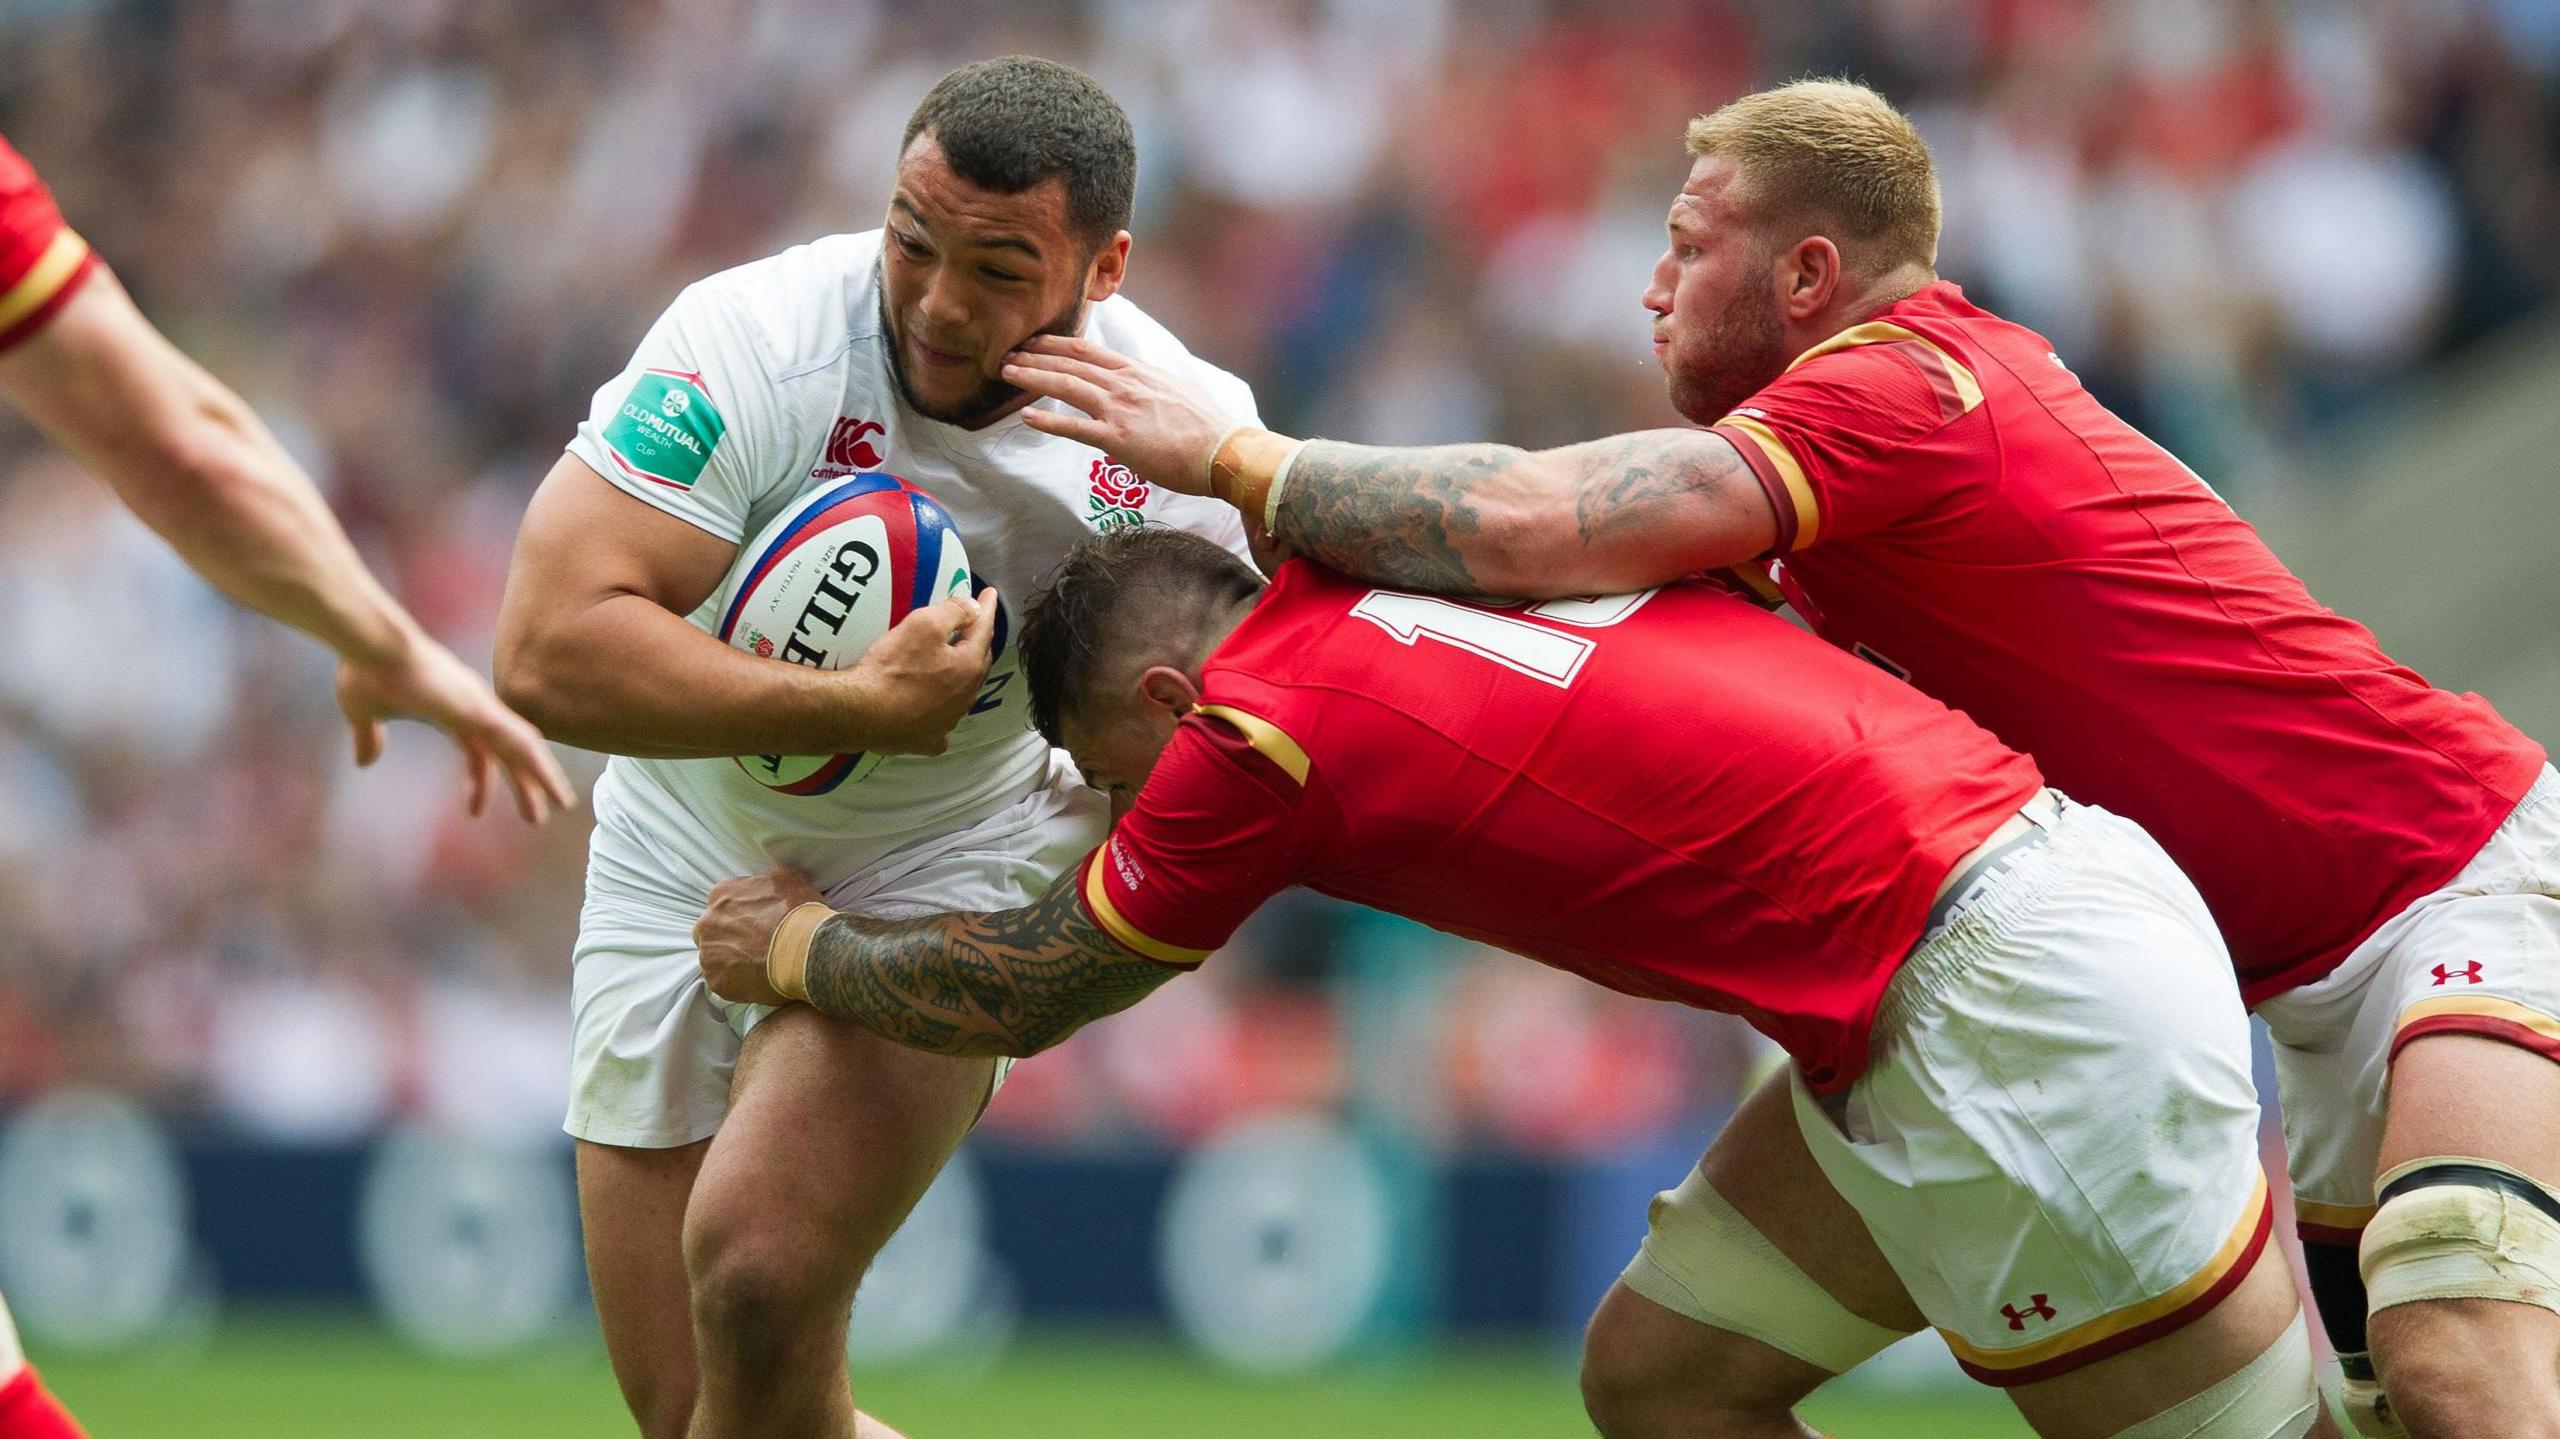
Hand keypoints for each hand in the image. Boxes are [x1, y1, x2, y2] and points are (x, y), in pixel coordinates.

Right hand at [336, 626, 576, 822]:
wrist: (370, 643)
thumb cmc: (365, 670)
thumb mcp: (363, 715)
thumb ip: (368, 738)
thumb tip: (364, 763)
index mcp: (449, 711)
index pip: (476, 752)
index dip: (479, 782)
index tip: (475, 812)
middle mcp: (472, 708)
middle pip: (508, 753)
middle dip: (525, 784)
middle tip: (539, 818)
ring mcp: (478, 706)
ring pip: (522, 748)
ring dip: (542, 777)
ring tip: (563, 805)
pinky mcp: (478, 708)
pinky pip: (516, 739)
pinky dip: (536, 760)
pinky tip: (550, 781)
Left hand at [695, 866, 827, 1004]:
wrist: (806, 952)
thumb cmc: (798, 914)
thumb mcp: (790, 878)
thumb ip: (770, 878)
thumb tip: (771, 881)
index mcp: (721, 894)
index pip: (724, 901)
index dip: (743, 911)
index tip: (758, 920)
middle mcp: (707, 923)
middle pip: (713, 929)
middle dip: (730, 935)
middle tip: (756, 943)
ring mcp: (710, 955)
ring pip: (716, 956)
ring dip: (732, 958)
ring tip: (759, 964)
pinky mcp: (717, 982)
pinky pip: (723, 981)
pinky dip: (738, 981)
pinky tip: (758, 978)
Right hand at [845, 588, 997, 755]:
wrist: (862, 713)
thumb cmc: (893, 667)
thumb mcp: (923, 625)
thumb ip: (954, 612)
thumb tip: (974, 609)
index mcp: (968, 666)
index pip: (984, 630)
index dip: (986, 609)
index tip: (990, 594)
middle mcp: (965, 697)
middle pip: (977, 663)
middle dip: (977, 642)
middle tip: (973, 626)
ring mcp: (948, 722)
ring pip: (961, 693)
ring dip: (960, 675)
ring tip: (954, 662)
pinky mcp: (928, 740)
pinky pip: (941, 722)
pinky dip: (941, 711)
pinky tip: (934, 707)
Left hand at [1002, 335, 1232, 495]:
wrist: (1224, 451)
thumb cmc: (1207, 427)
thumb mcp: (1178, 391)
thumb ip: (1151, 385)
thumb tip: (1142, 387)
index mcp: (1138, 372)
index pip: (1088, 350)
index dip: (1056, 343)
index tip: (1034, 341)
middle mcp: (1125, 384)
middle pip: (1070, 362)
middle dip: (1034, 355)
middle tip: (1006, 352)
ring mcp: (1120, 409)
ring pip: (1066, 386)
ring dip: (1032, 377)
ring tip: (1006, 373)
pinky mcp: (1119, 438)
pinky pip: (1074, 428)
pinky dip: (1047, 422)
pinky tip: (1026, 418)